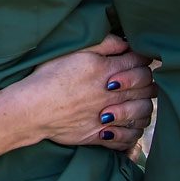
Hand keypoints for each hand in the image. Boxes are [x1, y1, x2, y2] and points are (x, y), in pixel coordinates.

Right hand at [9, 34, 156, 150]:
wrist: (32, 109)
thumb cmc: (48, 77)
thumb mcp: (73, 52)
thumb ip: (102, 44)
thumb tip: (124, 43)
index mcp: (106, 70)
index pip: (139, 62)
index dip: (142, 58)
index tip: (138, 59)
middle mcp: (112, 93)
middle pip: (147, 86)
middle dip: (147, 81)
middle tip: (141, 79)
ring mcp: (109, 117)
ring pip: (143, 112)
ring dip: (144, 105)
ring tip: (137, 101)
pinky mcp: (100, 136)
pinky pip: (128, 137)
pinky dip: (133, 133)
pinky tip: (128, 126)